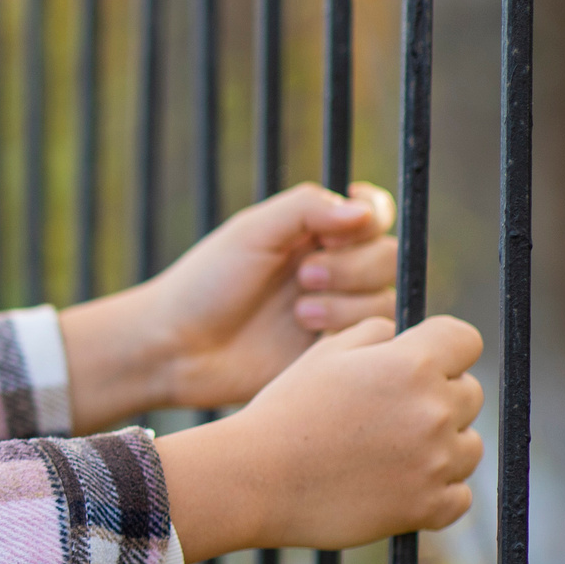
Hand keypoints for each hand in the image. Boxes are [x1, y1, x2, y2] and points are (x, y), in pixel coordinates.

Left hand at [58, 181, 398, 429]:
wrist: (177, 348)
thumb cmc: (204, 284)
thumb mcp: (251, 232)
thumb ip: (306, 209)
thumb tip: (364, 209)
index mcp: (313, 234)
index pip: (373, 214)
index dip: (370, 218)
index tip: (339, 230)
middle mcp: (332, 272)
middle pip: (387, 256)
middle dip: (352, 266)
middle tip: (303, 277)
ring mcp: (335, 314)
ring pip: (384, 299)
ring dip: (346, 302)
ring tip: (299, 314)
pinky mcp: (332, 354)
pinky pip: (373, 340)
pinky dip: (347, 331)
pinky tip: (307, 335)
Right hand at [153, 315, 485, 559]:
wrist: (253, 479)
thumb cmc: (284, 413)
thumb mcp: (322, 356)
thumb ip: (372, 334)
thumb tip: (402, 335)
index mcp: (411, 364)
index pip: (465, 341)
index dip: (443, 349)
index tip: (419, 364)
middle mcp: (432, 409)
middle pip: (469, 394)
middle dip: (438, 398)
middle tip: (389, 415)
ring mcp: (434, 461)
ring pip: (468, 446)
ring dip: (441, 446)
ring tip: (390, 452)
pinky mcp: (427, 506)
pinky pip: (459, 496)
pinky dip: (436, 492)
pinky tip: (398, 485)